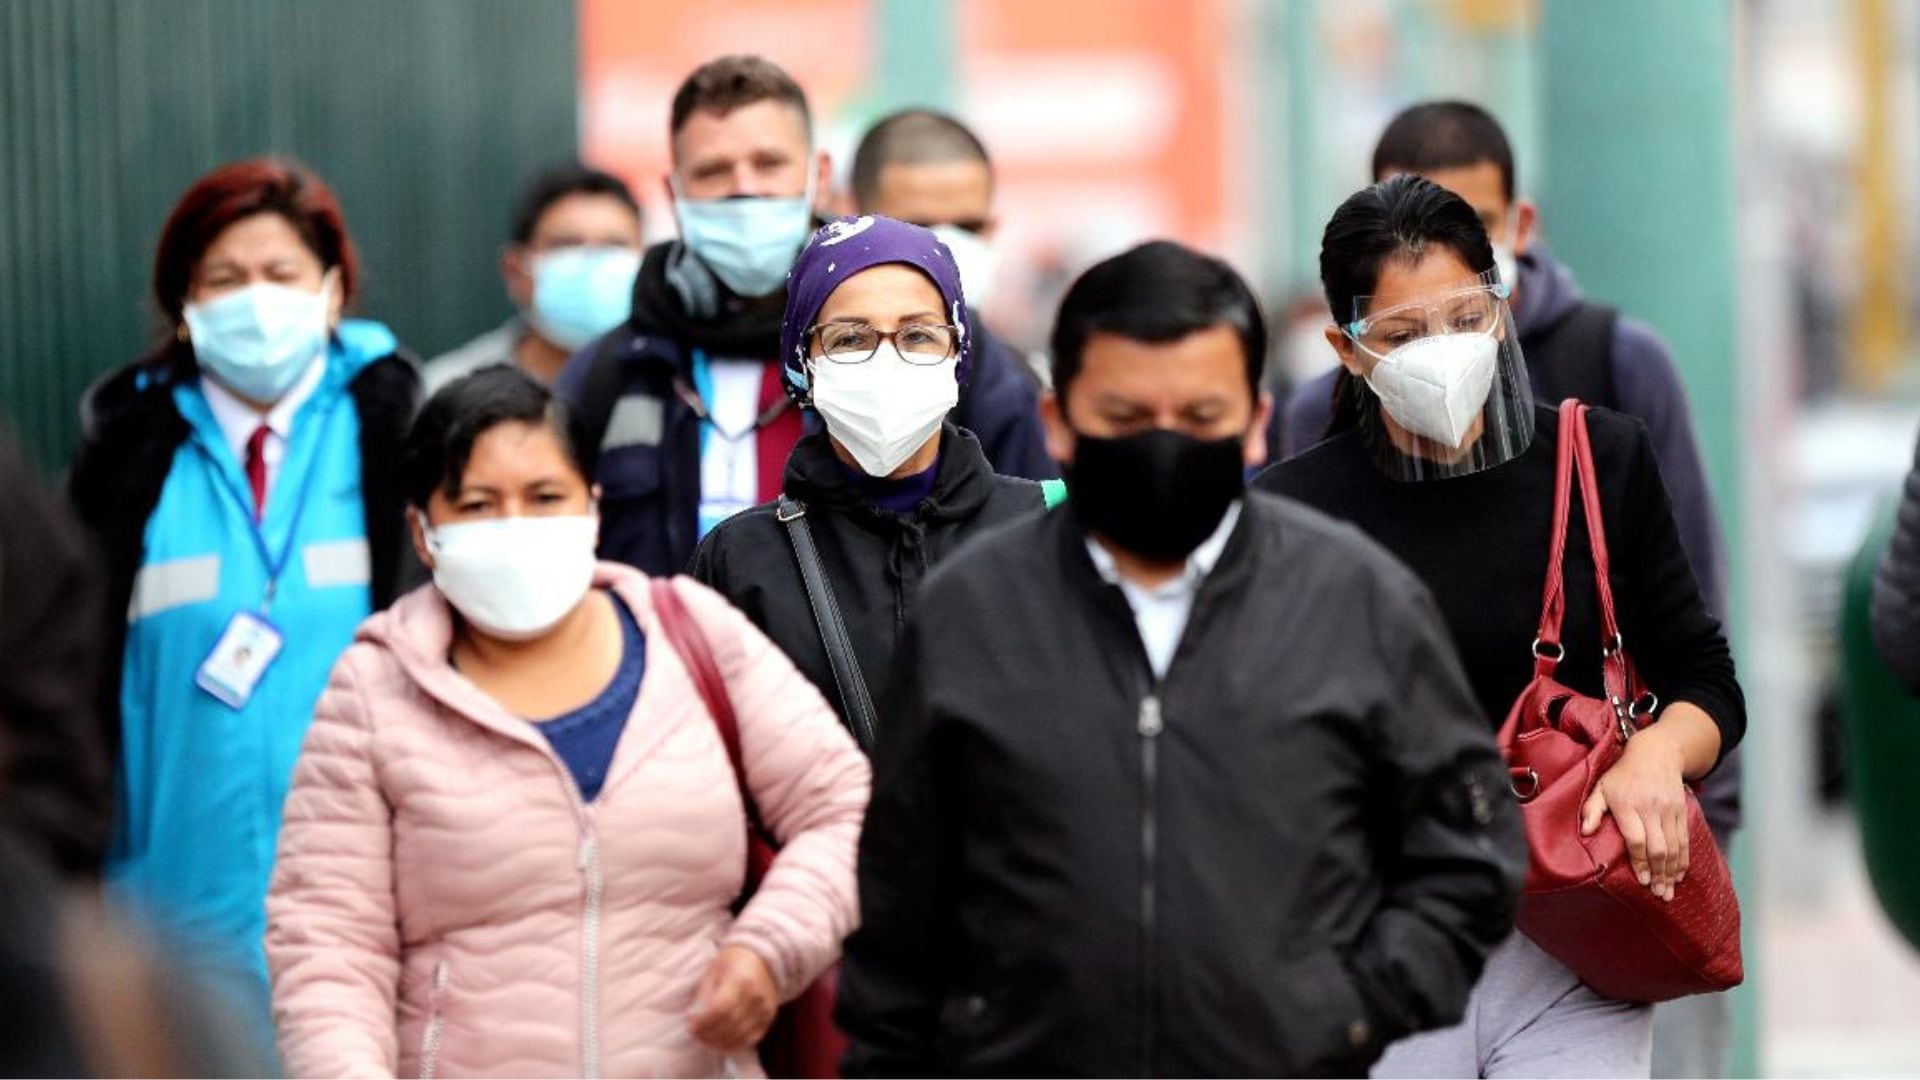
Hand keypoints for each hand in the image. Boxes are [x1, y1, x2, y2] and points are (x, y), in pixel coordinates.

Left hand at [688, 945, 778, 1049]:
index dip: (704, 1022)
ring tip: (705, 1039)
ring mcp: (765, 1008)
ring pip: (740, 1036)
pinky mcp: (768, 1018)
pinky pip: (750, 1039)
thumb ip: (704, 996)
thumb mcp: (713, 972)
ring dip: (719, 1042)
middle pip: (730, 1025)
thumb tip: (694, 1021)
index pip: (721, 1009)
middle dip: (709, 1034)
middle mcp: (756, 995)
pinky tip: (721, 1042)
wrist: (760, 958)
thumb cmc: (731, 963)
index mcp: (740, 979)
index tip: (691, 1026)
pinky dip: (734, 1044)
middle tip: (696, 1034)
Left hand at [1581, 725, 1690, 901]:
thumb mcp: (1601, 787)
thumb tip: (1585, 832)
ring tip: (1668, 892)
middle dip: (1659, 874)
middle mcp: (1651, 808)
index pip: (1637, 839)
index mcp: (1627, 804)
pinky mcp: (1682, 811)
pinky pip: (1684, 840)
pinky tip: (1679, 875)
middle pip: (1659, 847)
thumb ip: (1591, 810)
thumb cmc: (1622, 774)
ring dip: (1672, 872)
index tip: (1641, 880)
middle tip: (1658, 894)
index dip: (1640, 862)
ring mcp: (1669, 810)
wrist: (1657, 753)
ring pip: (1674, 847)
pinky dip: (1683, 860)